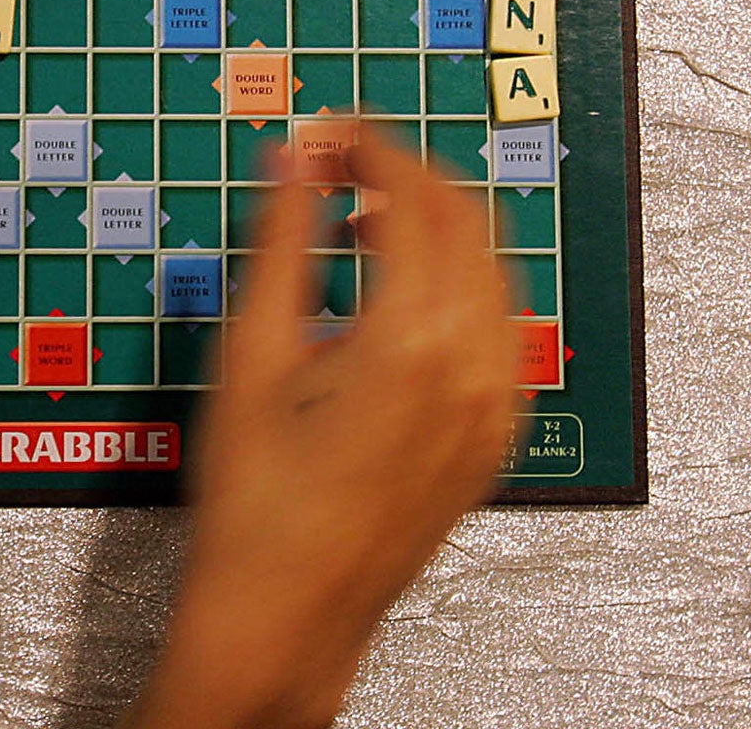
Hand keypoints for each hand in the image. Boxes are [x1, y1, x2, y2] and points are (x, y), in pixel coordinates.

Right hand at [121, 123, 520, 728]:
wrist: (286, 615)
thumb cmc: (258, 506)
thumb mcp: (252, 356)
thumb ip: (279, 241)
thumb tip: (293, 162)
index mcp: (415, 340)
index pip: (413, 197)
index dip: (367, 149)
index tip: (328, 136)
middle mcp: (474, 367)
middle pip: (467, 218)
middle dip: (405, 176)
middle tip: (342, 165)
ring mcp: (495, 404)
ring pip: (492, 267)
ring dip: (435, 228)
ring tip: (361, 225)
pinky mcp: (495, 433)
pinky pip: (498, 324)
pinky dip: (458, 285)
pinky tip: (398, 294)